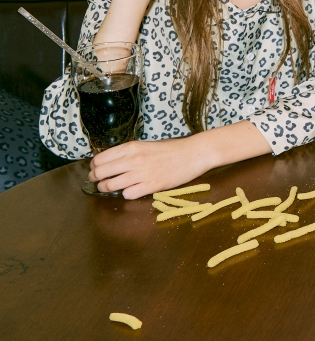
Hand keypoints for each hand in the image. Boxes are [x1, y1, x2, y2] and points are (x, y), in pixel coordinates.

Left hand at [89, 137, 209, 198]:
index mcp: (132, 147)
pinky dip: (127, 193)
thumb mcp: (147, 145)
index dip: (94, 166)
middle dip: (95, 178)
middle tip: (97, 180)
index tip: (95, 169)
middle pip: (101, 172)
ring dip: (106, 188)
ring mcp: (142, 174)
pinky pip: (128, 194)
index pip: (101, 158)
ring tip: (109, 187)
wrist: (194, 153)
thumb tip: (110, 162)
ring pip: (110, 185)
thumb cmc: (172, 149)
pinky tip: (132, 189)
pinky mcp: (151, 186)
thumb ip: (129, 153)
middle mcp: (134, 159)